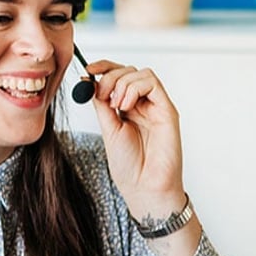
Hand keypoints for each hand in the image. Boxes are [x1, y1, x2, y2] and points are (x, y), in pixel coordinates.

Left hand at [88, 59, 185, 219]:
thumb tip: (90, 82)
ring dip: (122, 84)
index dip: (103, 68)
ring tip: (117, 106)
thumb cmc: (129, 166)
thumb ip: (102, 105)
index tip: (88, 69)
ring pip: (140, 73)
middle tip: (102, 95)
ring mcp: (155, 106)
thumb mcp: (108, 129)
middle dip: (110, 77)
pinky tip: (127, 106)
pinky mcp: (167, 110)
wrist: (143, 187)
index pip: (117, 77)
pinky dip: (135, 88)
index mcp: (127, 109)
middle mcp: (142, 105)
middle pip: (128, 71)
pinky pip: (152, 83)